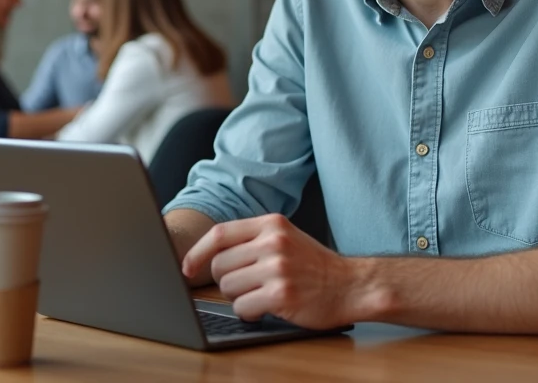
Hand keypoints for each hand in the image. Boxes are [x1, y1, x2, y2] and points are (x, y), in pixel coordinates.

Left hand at [180, 214, 361, 328]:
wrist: (351, 285)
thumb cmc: (313, 265)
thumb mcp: (285, 237)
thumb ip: (251, 240)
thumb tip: (207, 256)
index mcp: (271, 224)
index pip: (219, 234)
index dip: (197, 252)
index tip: (186, 268)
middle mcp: (273, 242)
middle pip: (219, 265)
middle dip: (225, 281)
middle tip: (245, 286)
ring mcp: (277, 268)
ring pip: (228, 287)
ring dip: (238, 298)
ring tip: (259, 296)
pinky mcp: (281, 294)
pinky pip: (242, 308)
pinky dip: (249, 313)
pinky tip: (265, 309)